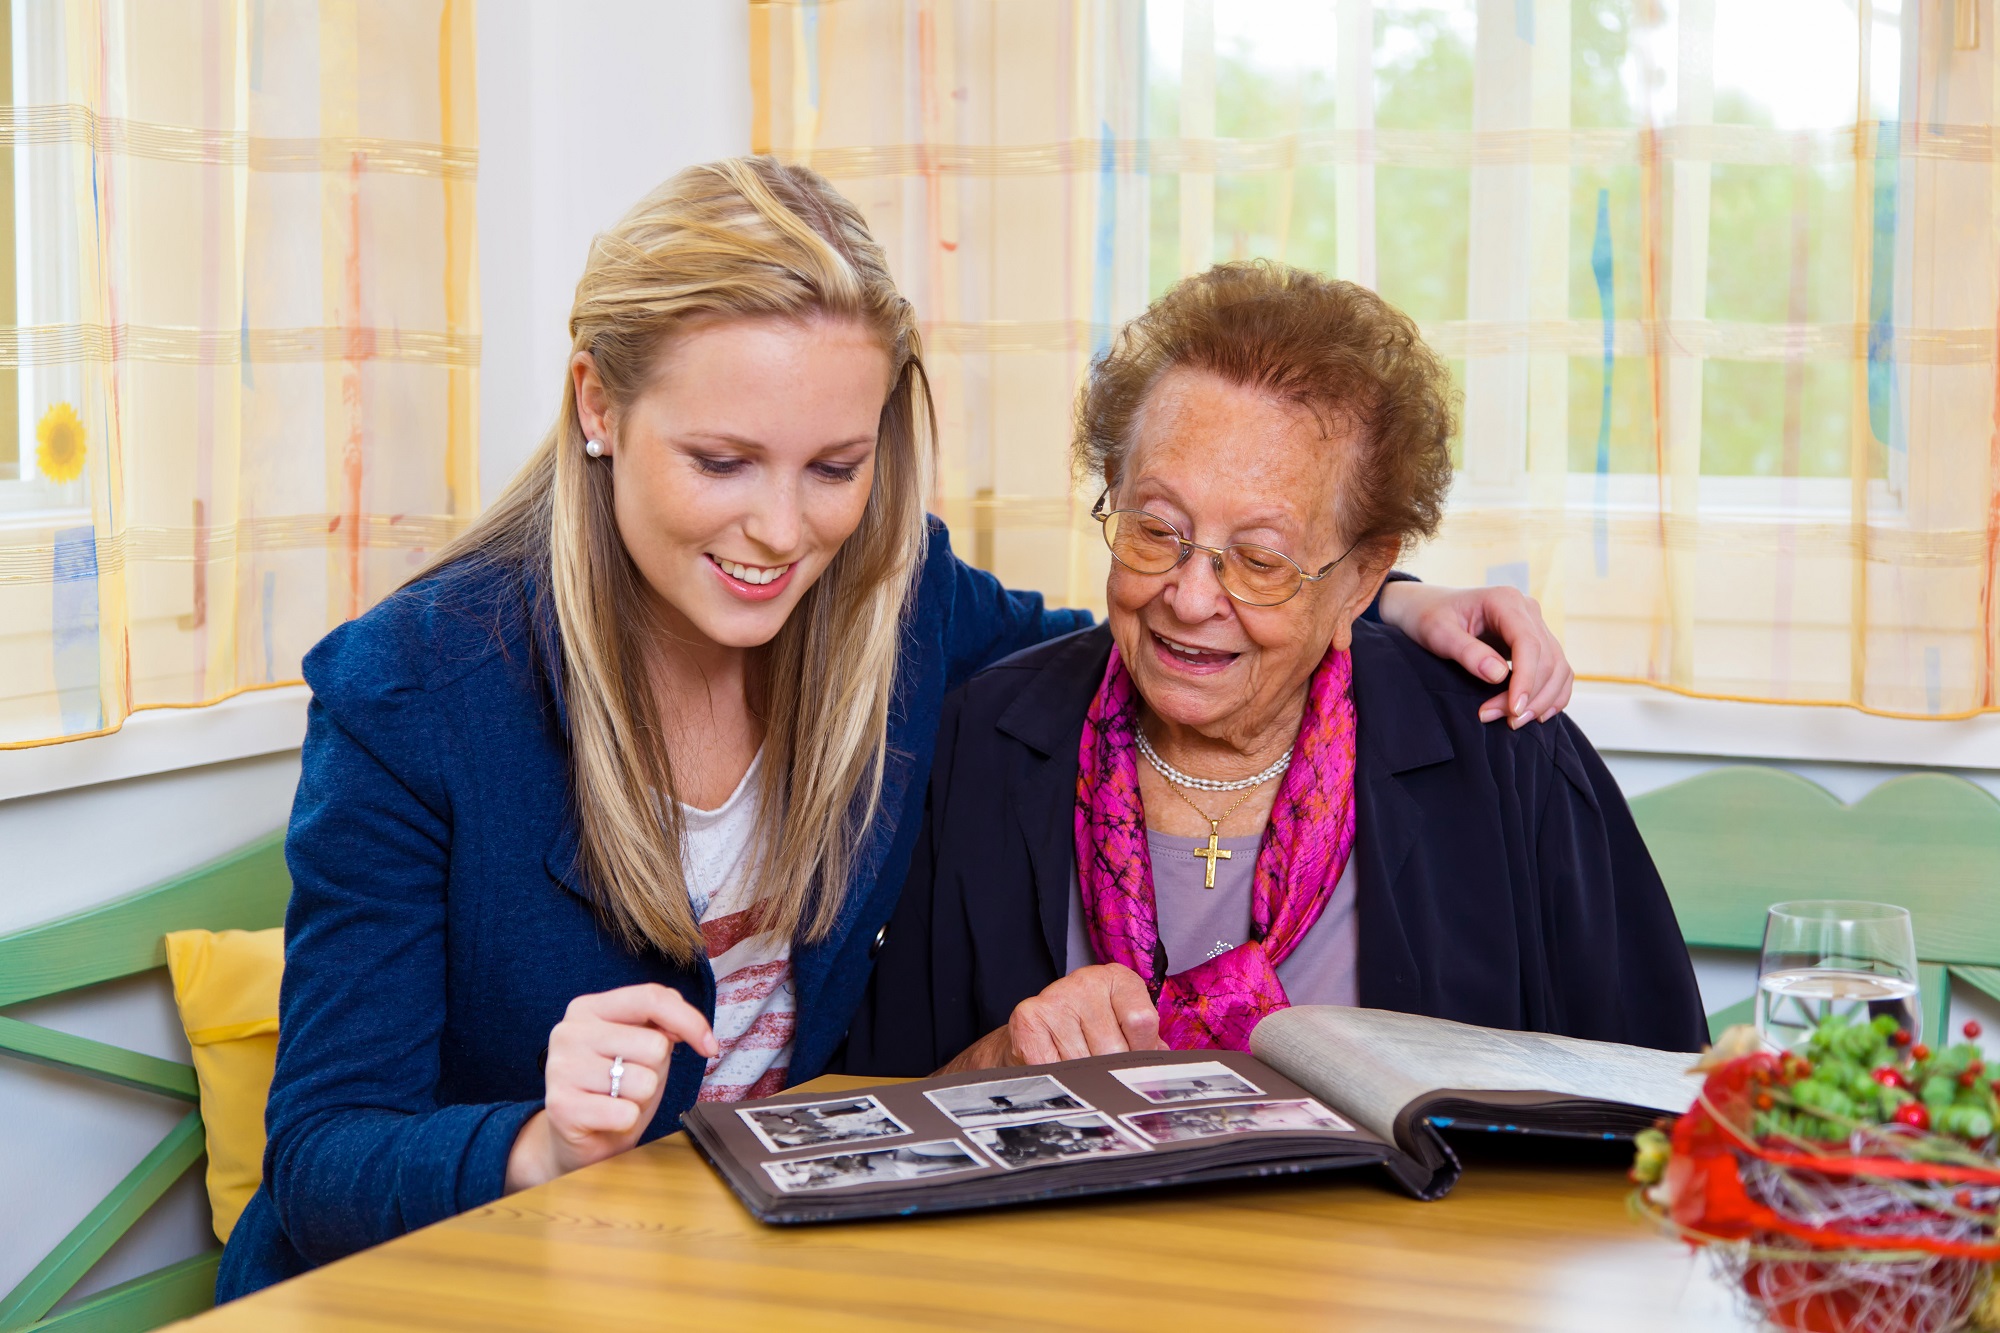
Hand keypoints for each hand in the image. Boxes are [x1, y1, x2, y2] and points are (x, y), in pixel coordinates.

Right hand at [505, 984, 717, 1192]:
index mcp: (589, 1008)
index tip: (710, 1046)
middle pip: (654, 1045)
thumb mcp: (642, 1049)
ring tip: (617, 1101)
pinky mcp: (561, 1106)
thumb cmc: (615, 1089)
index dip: (690, 1021)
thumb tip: (693, 1029)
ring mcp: (561, 1067)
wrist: (577, 1138)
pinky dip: (626, 1122)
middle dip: (655, 1072)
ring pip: (644, 1081)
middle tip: (629, 1085)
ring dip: (640, 1099)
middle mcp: (569, 1031)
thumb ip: (662, 1026)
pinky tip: (607, 1120)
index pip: (652, 998)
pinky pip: (626, 1113)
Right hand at [942, 964, 1166, 1071]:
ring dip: (1083, 1077)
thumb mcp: (1122, 1029)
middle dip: (1110, 1070)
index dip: (1139, 1051)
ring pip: (1083, 1063)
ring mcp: (1055, 996)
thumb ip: (1147, 1045)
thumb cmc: (1089, 1032)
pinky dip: (1057, 1079)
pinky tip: (1057, 1066)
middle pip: (1113, 1049)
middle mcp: (1087, 980)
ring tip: (1077, 1066)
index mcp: (1119, 979)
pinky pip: (1052, 1067)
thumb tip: (1162, 1074)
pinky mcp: (1028, 1017)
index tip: (1132, 1059)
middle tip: (1101, 1068)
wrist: (1036, 1031)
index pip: (1141, 1021)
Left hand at [1376, 580, 1574, 728]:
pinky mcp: (1536, 643)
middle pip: (1548, 659)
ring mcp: (1535, 626)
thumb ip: (1467, 652)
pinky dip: (1552, 694)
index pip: (1529, 643)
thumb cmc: (1428, 617)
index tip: (1512, 709)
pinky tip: (1535, 714)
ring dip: (1542, 700)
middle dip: (1529, 696)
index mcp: (1505, 601)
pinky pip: (1558, 671)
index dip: (1525, 680)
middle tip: (1502, 720)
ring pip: (1558, 668)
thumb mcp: (1438, 633)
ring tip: (1513, 722)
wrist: (1426, 608)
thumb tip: (1499, 676)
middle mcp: (1528, 611)